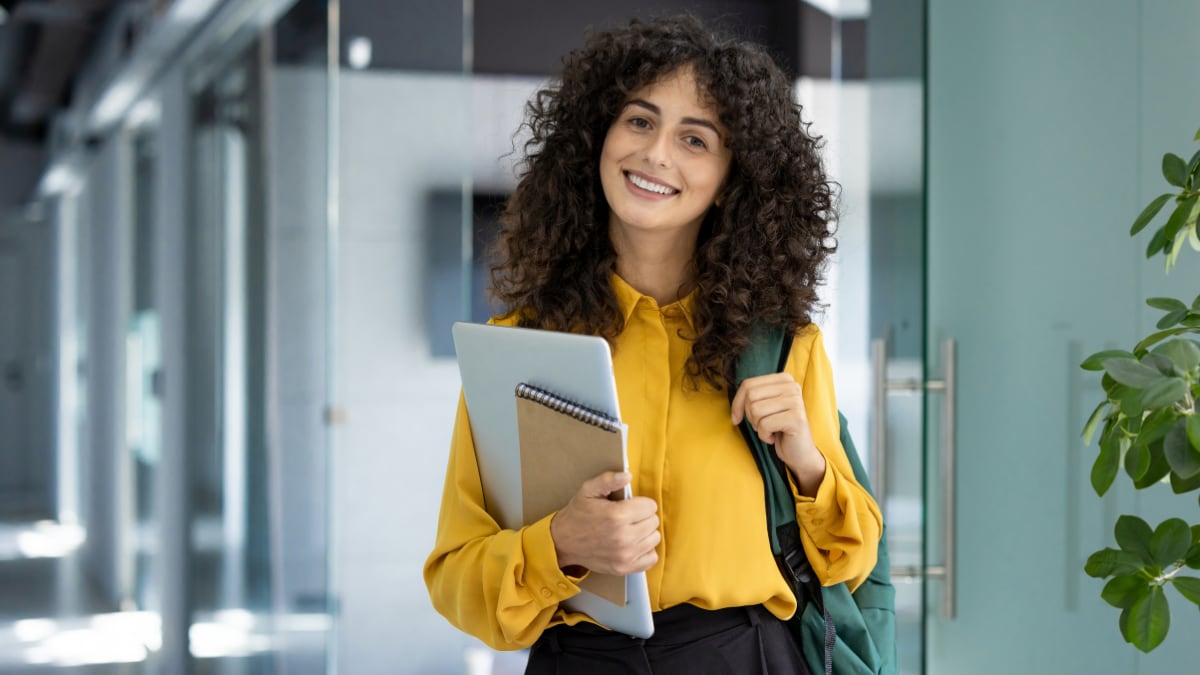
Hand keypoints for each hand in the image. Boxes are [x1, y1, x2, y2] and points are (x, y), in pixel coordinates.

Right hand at [550, 471, 660, 575]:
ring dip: (645, 533)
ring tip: (630, 530)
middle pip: (653, 522)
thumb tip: (628, 475)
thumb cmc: (577, 514)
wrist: (562, 542)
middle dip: (643, 516)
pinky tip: (633, 544)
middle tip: (628, 517)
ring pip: (654, 539)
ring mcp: (625, 555)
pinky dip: (645, 551)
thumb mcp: (588, 490)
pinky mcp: (624, 568)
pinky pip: (651, 559)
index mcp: (617, 515)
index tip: (630, 505)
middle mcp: (624, 537)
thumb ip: (609, 480)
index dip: (640, 503)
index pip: (651, 506)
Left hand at [730, 372, 826, 496]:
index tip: (736, 417)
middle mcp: (792, 387)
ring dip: (758, 426)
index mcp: (784, 379)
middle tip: (761, 425)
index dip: (737, 403)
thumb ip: (751, 396)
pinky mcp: (796, 418)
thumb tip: (732, 399)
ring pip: (756, 410)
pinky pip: (765, 425)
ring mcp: (796, 401)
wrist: (799, 452)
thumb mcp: (764, 407)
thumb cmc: (778, 428)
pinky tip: (774, 437)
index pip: (748, 384)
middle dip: (749, 415)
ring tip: (770, 430)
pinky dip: (764, 436)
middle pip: (751, 395)